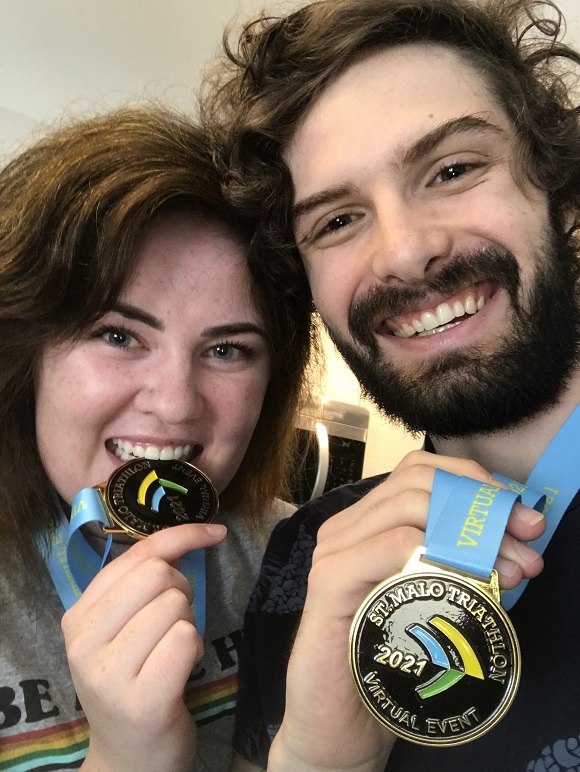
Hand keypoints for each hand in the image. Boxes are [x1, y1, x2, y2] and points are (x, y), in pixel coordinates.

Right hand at [62, 523, 226, 771]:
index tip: (214, 532)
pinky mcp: (142, 699)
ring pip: (175, 606)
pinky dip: (194, 648)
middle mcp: (84, 642)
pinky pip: (185, 638)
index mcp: (78, 616)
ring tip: (171, 653)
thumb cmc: (134, 681)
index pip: (136, 554)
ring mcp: (109, 673)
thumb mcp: (122, 630)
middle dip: (182, 590)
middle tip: (175, 622)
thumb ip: (141, 584)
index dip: (182, 536)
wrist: (129, 758)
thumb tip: (189, 536)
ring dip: (188, 624)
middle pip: (159, 575)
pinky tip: (180, 671)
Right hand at [269, 451, 544, 770]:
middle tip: (524, 551)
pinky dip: (432, 550)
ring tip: (507, 574)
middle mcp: (346, 528)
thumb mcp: (428, 602)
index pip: (422, 471)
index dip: (477, 484)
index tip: (523, 519)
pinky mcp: (328, 583)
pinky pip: (388, 544)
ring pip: (408, 506)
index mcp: (366, 524)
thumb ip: (457, 566)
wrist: (336, 726)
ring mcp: (333, 551)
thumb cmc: (384, 664)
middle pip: (420, 481)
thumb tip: (514, 544)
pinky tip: (462, 577)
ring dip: (471, 534)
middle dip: (484, 510)